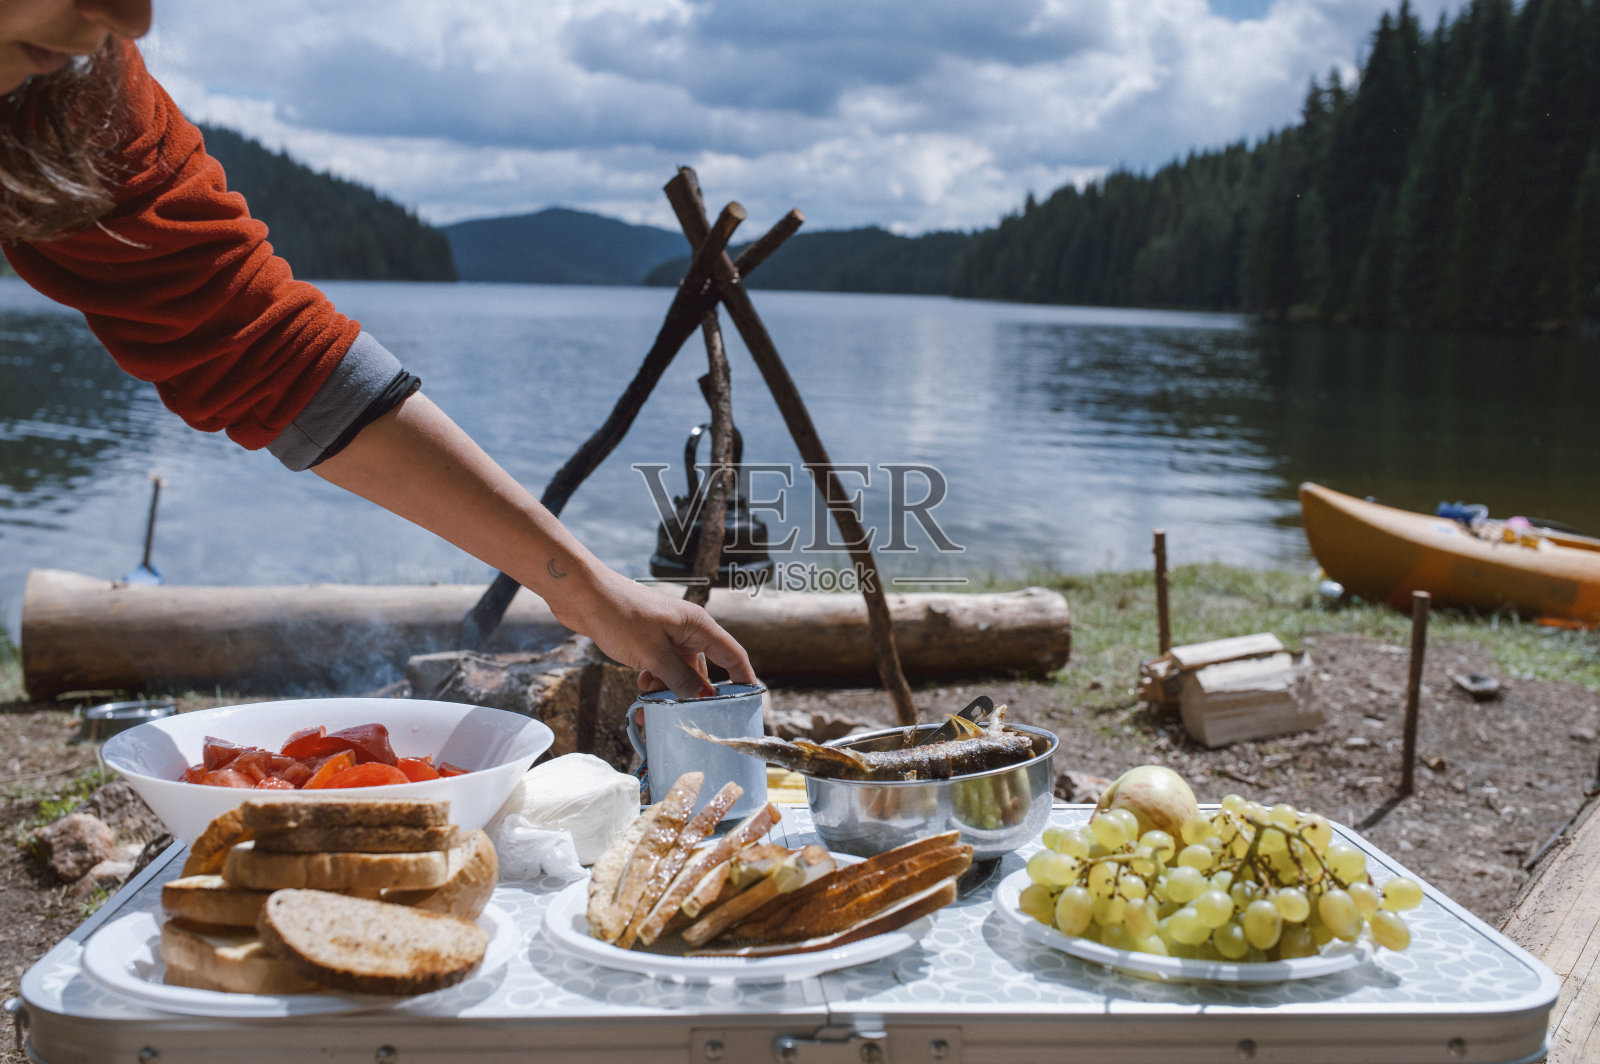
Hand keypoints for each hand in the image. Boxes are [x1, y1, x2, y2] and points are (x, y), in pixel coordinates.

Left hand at [553, 564, 756, 698]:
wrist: (583, 595)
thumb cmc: (620, 616)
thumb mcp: (653, 654)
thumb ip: (680, 679)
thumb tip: (702, 699)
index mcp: (698, 626)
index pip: (732, 655)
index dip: (744, 679)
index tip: (749, 704)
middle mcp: (687, 630)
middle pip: (702, 670)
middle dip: (692, 694)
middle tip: (682, 717)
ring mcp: (667, 634)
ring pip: (678, 672)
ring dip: (667, 690)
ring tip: (649, 703)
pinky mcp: (649, 640)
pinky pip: (661, 667)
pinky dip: (654, 681)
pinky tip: (640, 687)